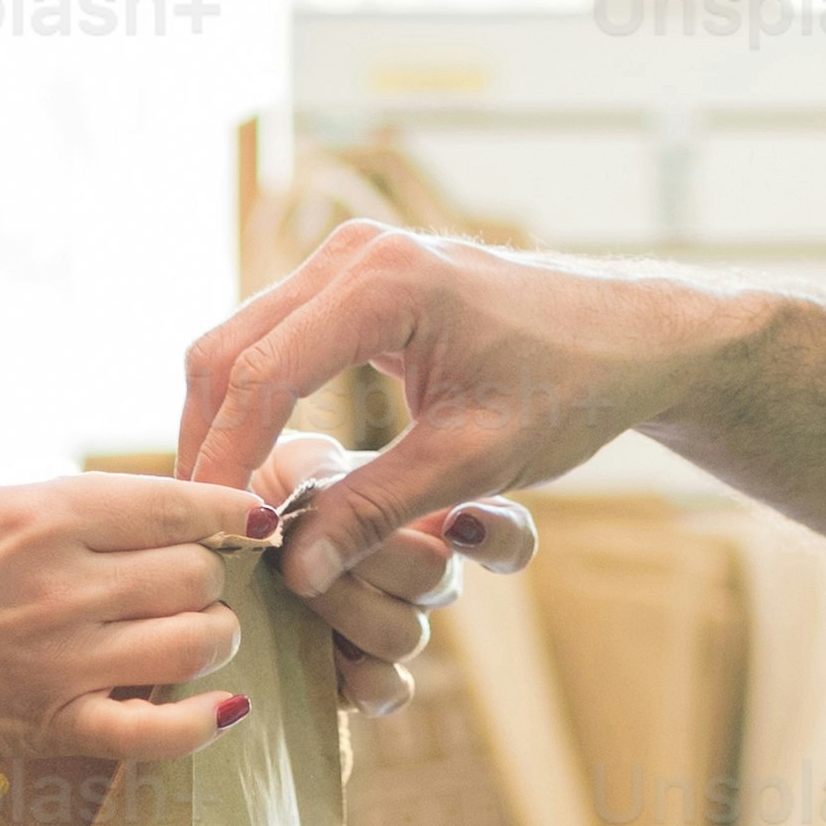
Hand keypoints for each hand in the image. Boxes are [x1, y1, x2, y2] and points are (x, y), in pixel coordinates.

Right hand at [0, 472, 269, 796]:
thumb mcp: (0, 504)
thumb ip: (89, 507)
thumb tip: (186, 509)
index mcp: (48, 515)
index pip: (179, 506)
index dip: (230, 512)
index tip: (249, 521)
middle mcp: (65, 585)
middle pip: (197, 575)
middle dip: (207, 576)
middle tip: (188, 584)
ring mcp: (65, 660)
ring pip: (197, 642)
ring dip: (213, 637)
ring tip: (196, 634)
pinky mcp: (58, 724)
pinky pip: (161, 731)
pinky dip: (205, 720)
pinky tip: (225, 706)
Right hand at [175, 223, 740, 592]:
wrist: (629, 336)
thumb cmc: (571, 388)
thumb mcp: (477, 460)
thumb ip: (379, 510)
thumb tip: (294, 572)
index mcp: (385, 282)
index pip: (261, 376)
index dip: (225, 461)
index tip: (212, 537)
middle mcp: (352, 253)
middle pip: (226, 351)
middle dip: (205, 444)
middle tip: (196, 533)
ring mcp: (347, 258)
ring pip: (237, 343)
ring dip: (219, 425)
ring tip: (216, 512)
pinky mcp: (351, 279)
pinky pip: (271, 339)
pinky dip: (249, 404)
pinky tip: (252, 473)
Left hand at [249, 442, 531, 710]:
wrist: (226, 547)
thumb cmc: (271, 491)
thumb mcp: (298, 463)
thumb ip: (328, 470)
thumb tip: (334, 494)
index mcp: (428, 519)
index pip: (506, 537)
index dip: (499, 537)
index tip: (461, 522)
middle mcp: (423, 578)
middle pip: (438, 580)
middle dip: (376, 558)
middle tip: (320, 541)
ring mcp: (395, 627)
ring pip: (406, 634)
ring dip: (350, 608)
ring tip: (297, 585)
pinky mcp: (358, 675)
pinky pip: (388, 693)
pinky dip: (364, 679)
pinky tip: (328, 655)